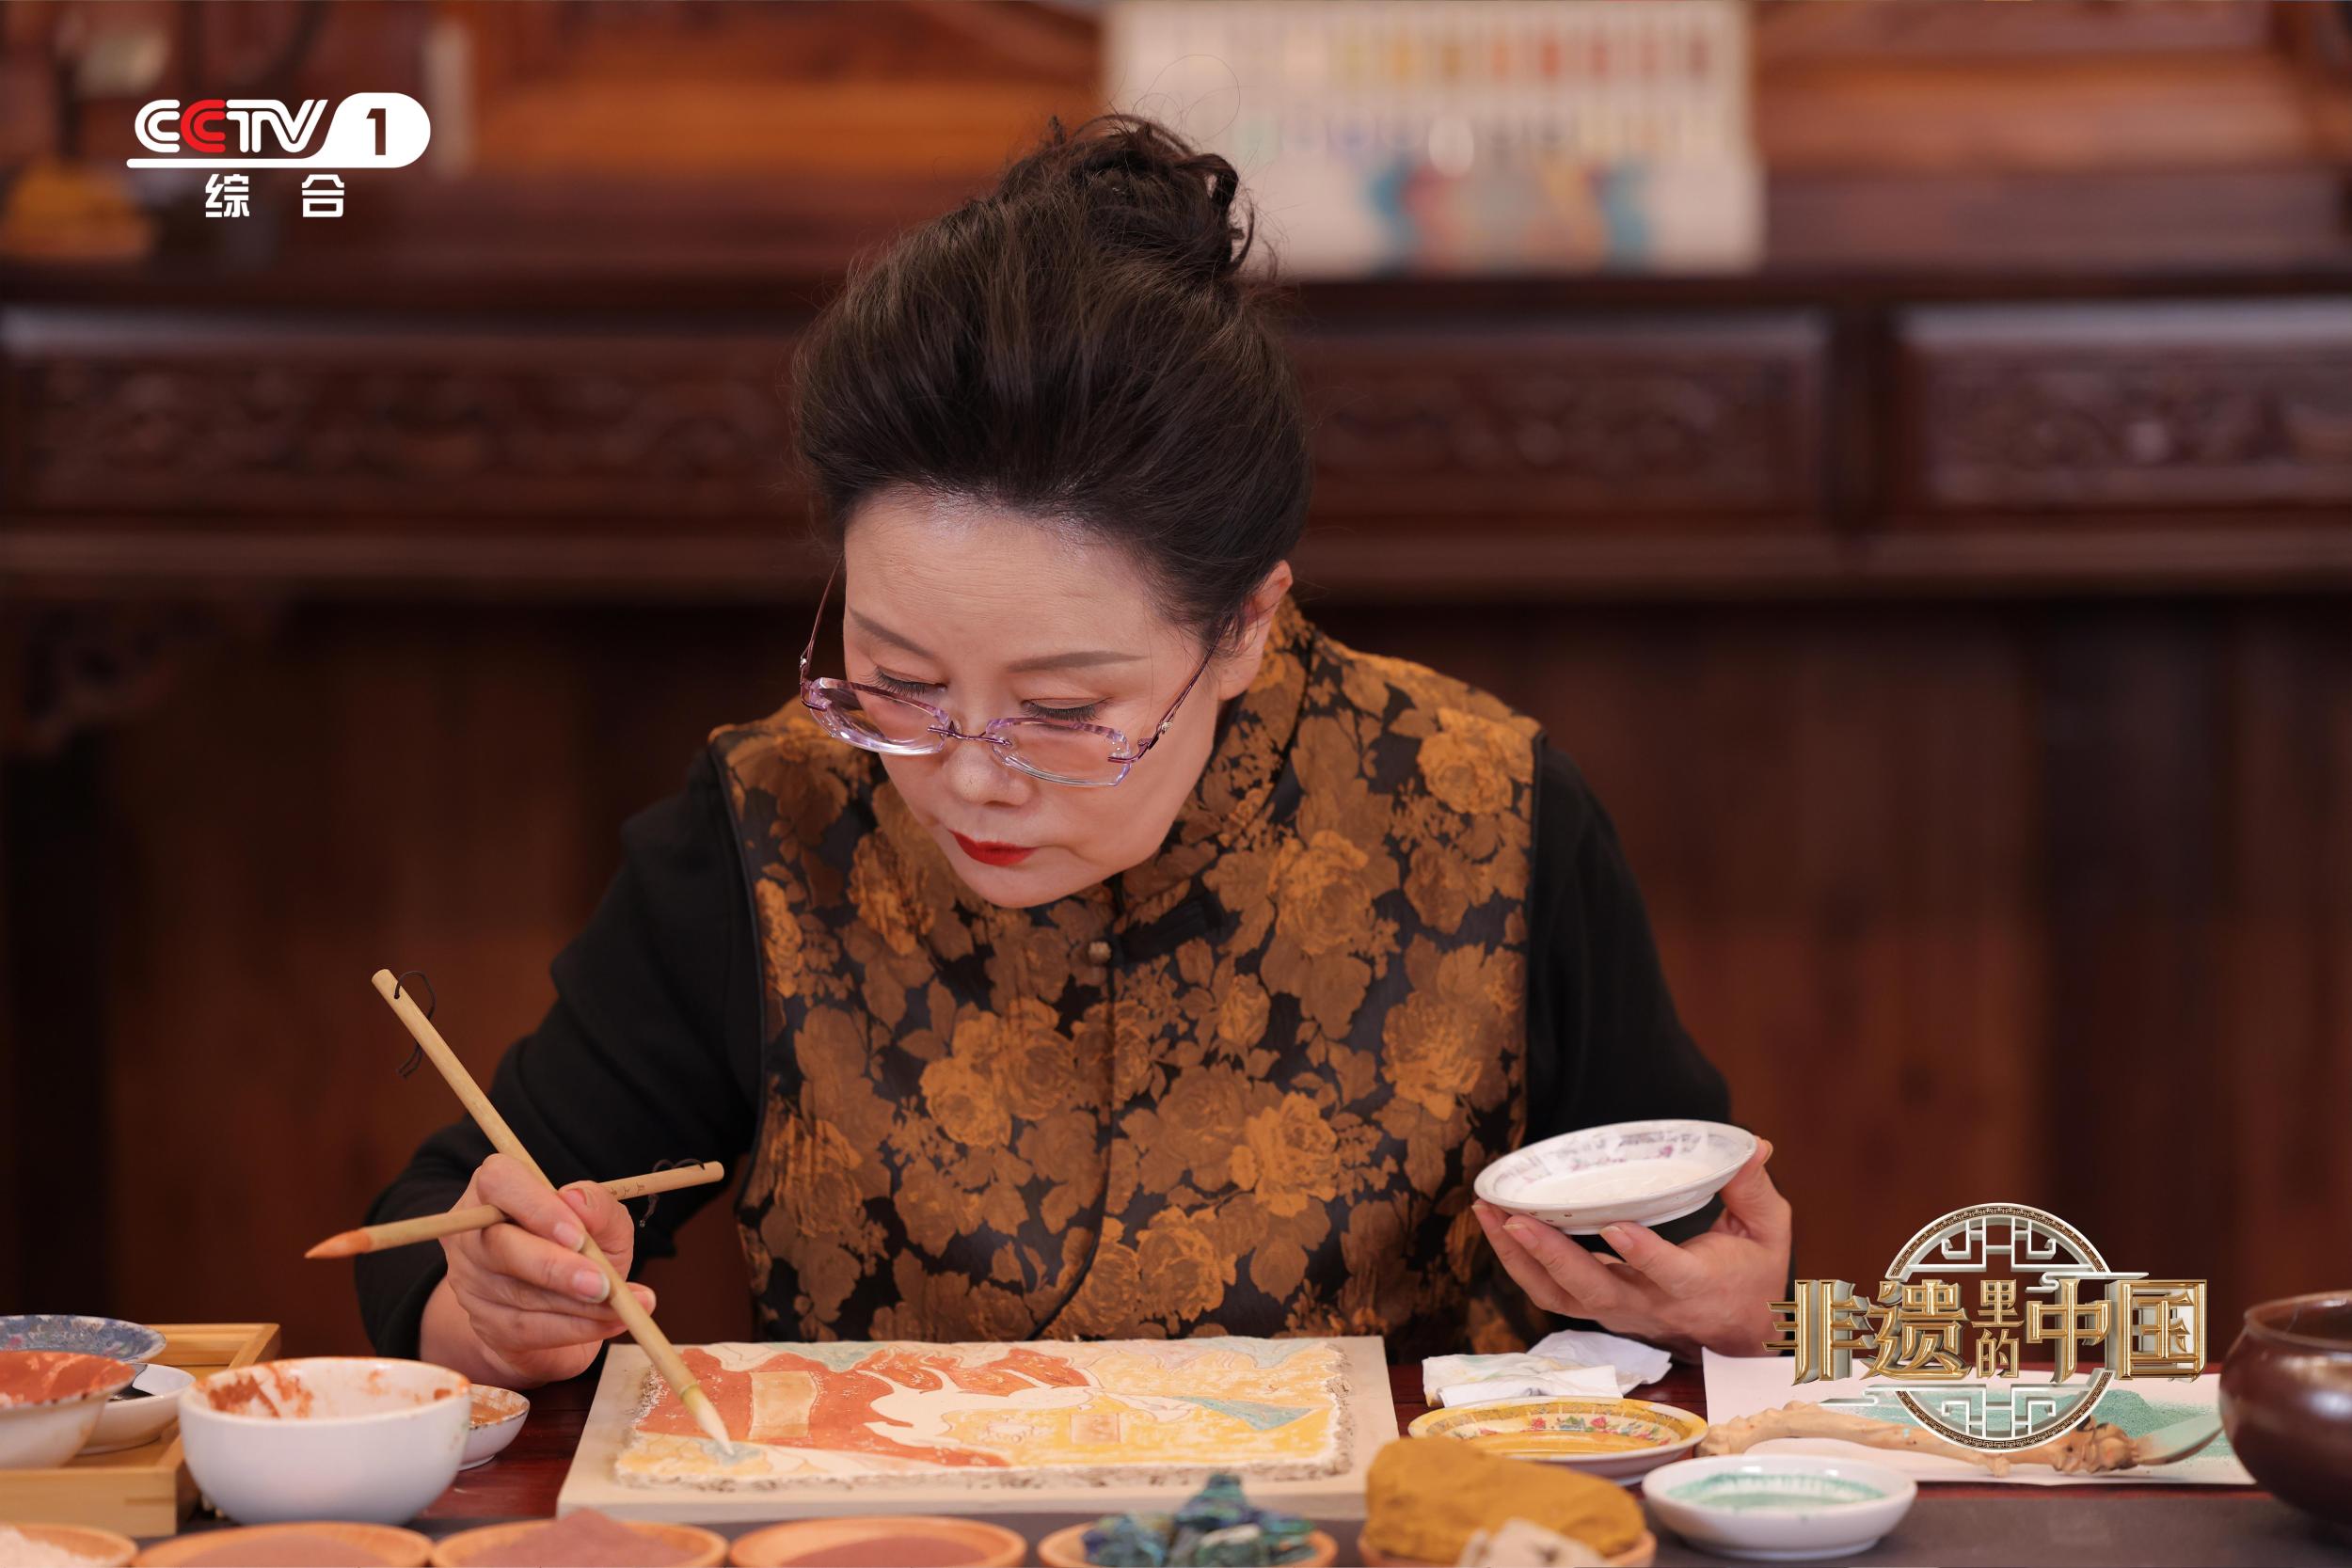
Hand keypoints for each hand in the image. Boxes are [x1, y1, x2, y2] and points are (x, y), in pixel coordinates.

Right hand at [421, 1153, 654, 1387]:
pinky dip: (577, 1328)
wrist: (565, 1305)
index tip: (578, 1235)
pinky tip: (611, 1322)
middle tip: (603, 1285)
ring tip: (624, 1306)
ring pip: (520, 1295)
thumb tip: (576, 1198)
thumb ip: (599, 1205)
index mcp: (496, 1189)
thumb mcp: (603, 1221)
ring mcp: (472, 1283)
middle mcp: (473, 1234)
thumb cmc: (582, 1248)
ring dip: (579, 1305)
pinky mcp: (484, 1325)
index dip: (538, 1208)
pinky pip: (528, 1330)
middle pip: (500, 1247)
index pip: (500, 1183)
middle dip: (556, 1268)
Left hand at [1474, 1137, 1791, 1360]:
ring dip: (1518, 1259)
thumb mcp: (1768, 1232)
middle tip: (1513, 1218)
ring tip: (1486, 1214)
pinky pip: (1551, 1293)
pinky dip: (1519, 1263)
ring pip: (1559, 1298)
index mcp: (1696, 1287)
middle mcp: (1649, 1306)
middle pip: (1592, 1291)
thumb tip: (1752, 1145)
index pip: (1666, 1274)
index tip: (1615, 1225)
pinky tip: (1495, 1225)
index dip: (1642, 1254)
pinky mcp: (1598, 1308)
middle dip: (1550, 1256)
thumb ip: (1754, 1189)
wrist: (1740, 1336)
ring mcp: (1618, 1311)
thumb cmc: (1753, 1276)